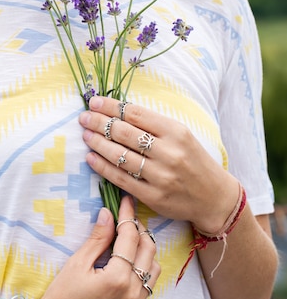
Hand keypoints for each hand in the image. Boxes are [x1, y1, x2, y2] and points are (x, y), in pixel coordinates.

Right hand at [17, 194, 159, 298]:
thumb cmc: (60, 296)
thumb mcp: (77, 263)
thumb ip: (98, 238)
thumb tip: (109, 214)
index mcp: (118, 278)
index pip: (130, 237)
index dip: (128, 215)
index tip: (125, 200)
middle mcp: (132, 293)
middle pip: (148, 250)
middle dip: (139, 230)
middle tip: (126, 218)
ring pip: (154, 269)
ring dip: (145, 251)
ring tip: (127, 240)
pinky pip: (146, 287)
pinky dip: (142, 270)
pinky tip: (127, 263)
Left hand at [79, 96, 239, 233]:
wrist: (214, 197)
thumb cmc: (194, 161)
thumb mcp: (182, 135)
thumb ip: (154, 125)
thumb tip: (119, 112)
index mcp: (176, 132)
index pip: (136, 114)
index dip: (111, 106)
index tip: (95, 102)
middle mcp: (169, 152)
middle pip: (125, 133)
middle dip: (100, 123)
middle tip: (84, 118)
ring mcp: (160, 176)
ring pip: (120, 156)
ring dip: (98, 143)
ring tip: (85, 135)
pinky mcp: (153, 196)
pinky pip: (121, 179)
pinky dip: (103, 167)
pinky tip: (91, 158)